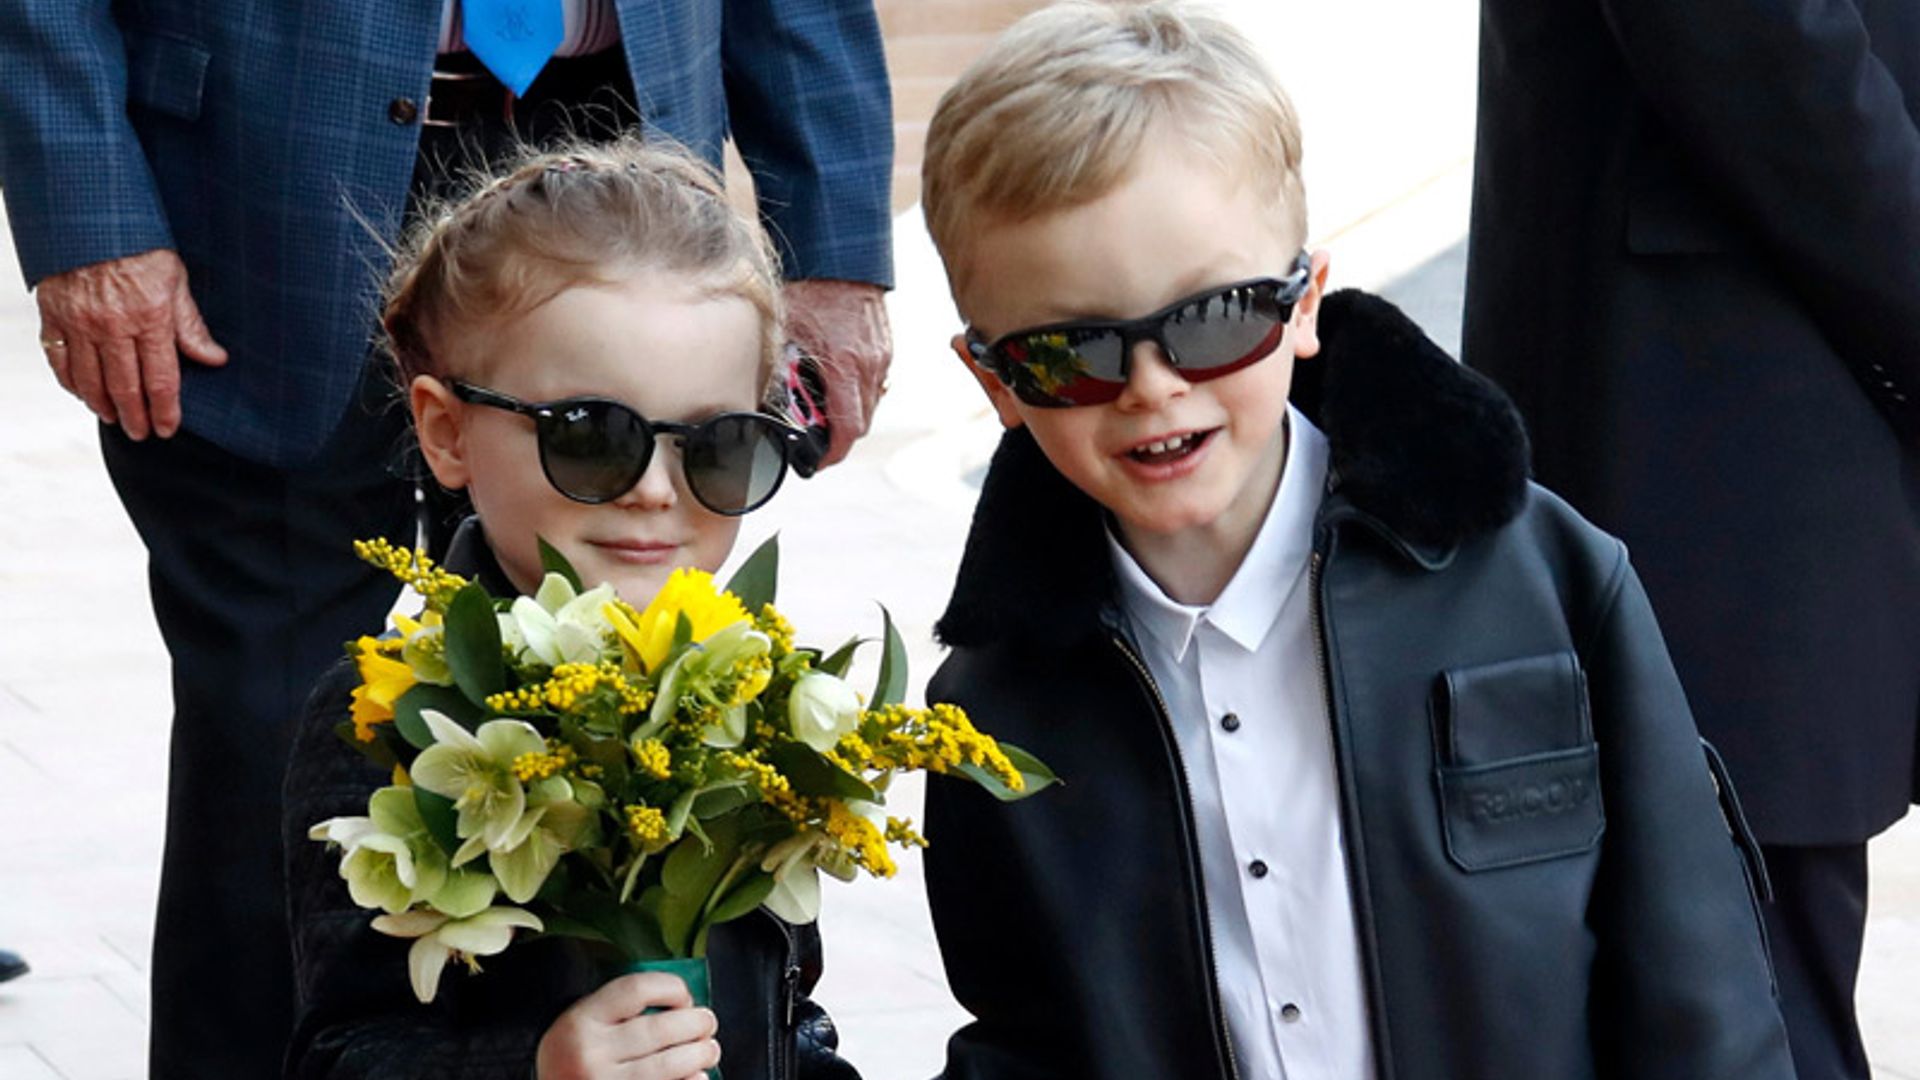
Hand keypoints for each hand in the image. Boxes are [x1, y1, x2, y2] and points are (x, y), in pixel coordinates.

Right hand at [33, 248, 227, 439]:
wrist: (88, 216)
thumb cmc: (139, 246)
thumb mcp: (176, 280)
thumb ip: (191, 324)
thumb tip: (215, 359)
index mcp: (149, 317)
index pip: (161, 378)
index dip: (166, 409)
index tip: (169, 429)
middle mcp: (112, 325)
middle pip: (125, 387)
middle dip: (136, 417)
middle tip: (143, 434)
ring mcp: (78, 322)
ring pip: (90, 379)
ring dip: (103, 406)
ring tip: (115, 420)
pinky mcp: (52, 314)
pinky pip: (59, 359)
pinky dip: (71, 382)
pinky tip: (83, 395)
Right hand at [535, 972, 720, 1079]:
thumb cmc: (573, 1060)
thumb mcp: (582, 1026)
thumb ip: (618, 1010)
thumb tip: (682, 1003)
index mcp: (580, 1022)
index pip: (636, 990)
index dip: (671, 989)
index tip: (685, 998)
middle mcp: (588, 1055)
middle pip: (658, 1030)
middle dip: (696, 1024)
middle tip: (708, 1023)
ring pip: (667, 1065)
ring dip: (699, 1055)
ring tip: (709, 1050)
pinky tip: (698, 1076)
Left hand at [782, 279, 891, 467]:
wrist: (840, 249)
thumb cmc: (808, 285)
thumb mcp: (784, 331)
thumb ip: (781, 370)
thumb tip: (766, 401)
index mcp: (845, 365)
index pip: (848, 430)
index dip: (831, 454)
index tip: (815, 462)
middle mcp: (870, 364)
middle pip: (862, 422)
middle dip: (838, 437)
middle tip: (811, 440)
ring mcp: (881, 354)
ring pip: (869, 403)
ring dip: (848, 413)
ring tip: (820, 409)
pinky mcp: (884, 343)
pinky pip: (873, 381)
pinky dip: (855, 390)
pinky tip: (834, 380)